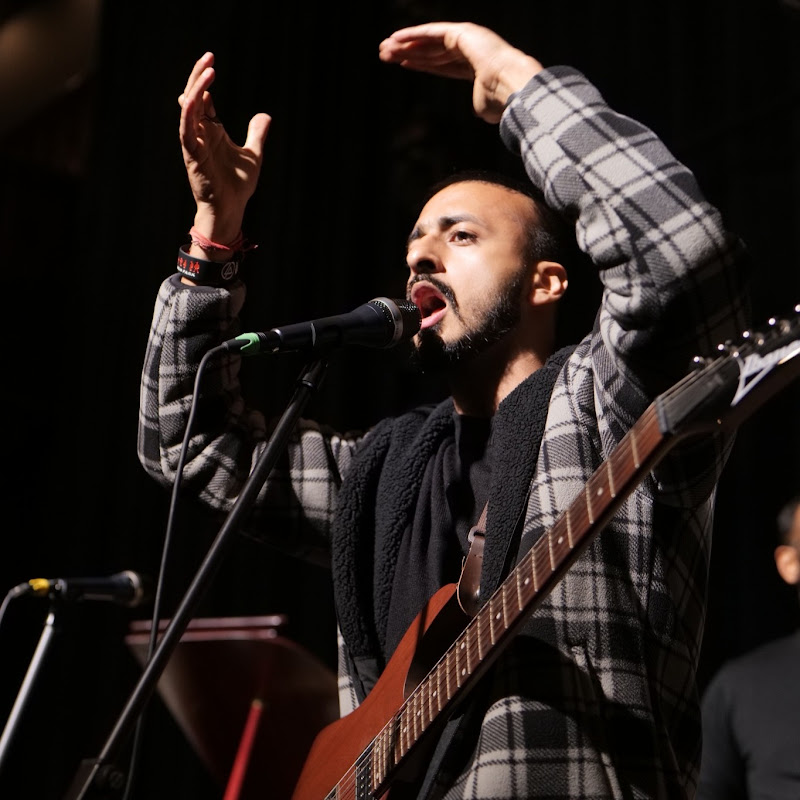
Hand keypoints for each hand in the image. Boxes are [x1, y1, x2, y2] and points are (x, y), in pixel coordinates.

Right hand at [178, 52, 270, 243]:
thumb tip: (265, 115)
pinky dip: (188, 113)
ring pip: (189, 109)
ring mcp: (194, 143)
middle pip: (194, 97)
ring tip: (207, 70)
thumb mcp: (253, 154)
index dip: (206, 80)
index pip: (204, 99)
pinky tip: (194, 97)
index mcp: (212, 131)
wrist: (231, 209)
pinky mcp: (192, 155)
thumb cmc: (237, 185)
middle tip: (208, 56)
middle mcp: (200, 134)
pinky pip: (186, 130)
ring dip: (196, 88)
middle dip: (199, 76)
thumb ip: (256, 134)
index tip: (211, 61)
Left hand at [379, 22, 542, 123]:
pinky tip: (395, 38)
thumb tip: (478, 113)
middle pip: (432, 51)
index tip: (404, 64)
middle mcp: (471, 49)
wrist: (511, 88)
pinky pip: (431, 32)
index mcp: (475, 68)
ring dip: (405, 44)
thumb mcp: (484, 107)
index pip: (442, 64)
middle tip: (387, 55)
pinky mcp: (462, 32)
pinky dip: (413, 35)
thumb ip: (478, 106)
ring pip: (429, 41)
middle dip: (409, 53)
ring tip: (384, 49)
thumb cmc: (500, 102)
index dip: (423, 63)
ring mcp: (468, 38)